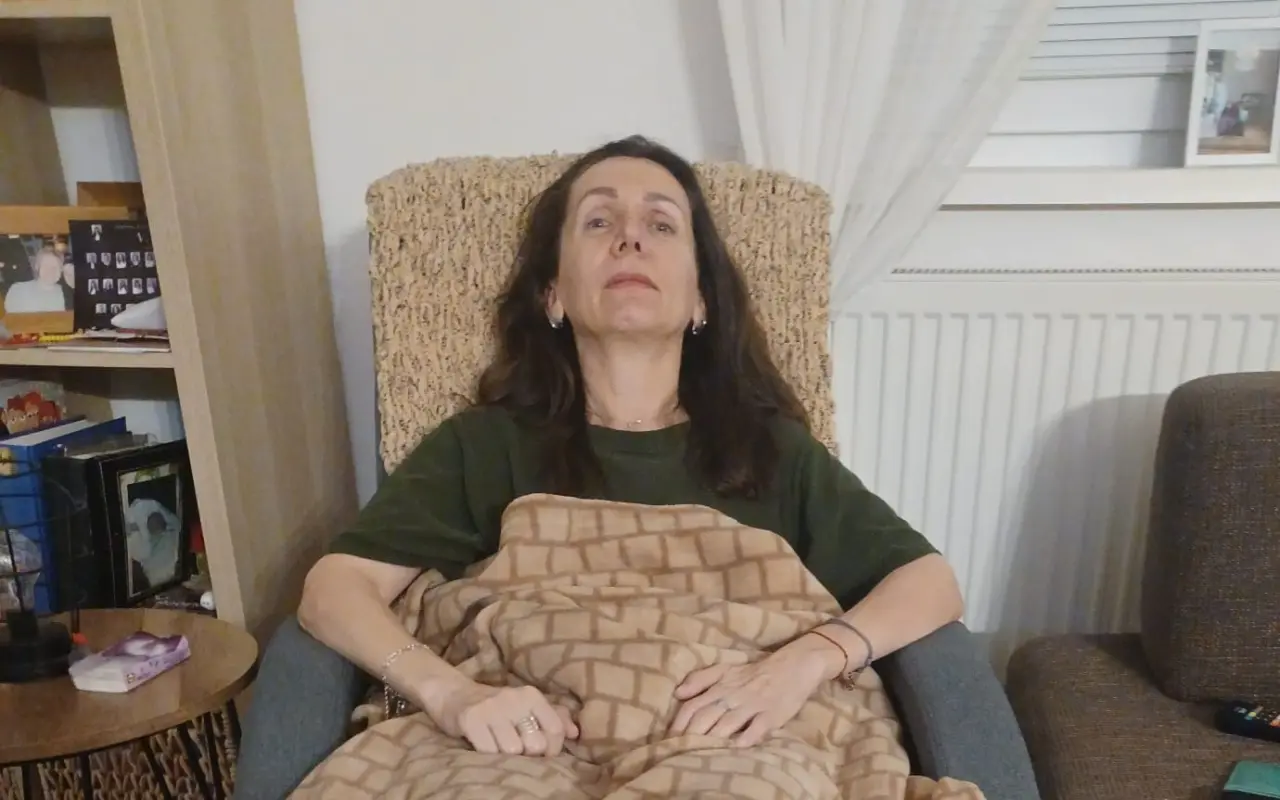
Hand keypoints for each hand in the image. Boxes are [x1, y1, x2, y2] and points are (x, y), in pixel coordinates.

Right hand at [421, 679, 578, 755]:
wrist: (453, 694)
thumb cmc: (496, 705)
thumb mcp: (525, 705)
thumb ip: (553, 716)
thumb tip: (575, 733)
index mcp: (531, 695)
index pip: (555, 729)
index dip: (552, 748)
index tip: (541, 754)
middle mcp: (514, 699)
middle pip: (535, 743)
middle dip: (528, 755)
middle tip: (518, 752)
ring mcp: (491, 708)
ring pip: (512, 750)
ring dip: (507, 757)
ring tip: (500, 749)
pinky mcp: (471, 719)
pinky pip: (488, 751)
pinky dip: (489, 756)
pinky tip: (485, 748)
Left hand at [669, 634, 843, 747]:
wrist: (792, 666)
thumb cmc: (754, 672)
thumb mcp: (725, 669)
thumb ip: (700, 679)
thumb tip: (678, 693)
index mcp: (720, 686)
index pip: (693, 706)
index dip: (679, 723)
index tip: (668, 740)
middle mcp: (732, 696)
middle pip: (706, 717)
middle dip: (690, 735)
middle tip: (678, 751)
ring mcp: (752, 705)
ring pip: (727, 724)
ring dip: (713, 739)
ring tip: (700, 754)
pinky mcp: (771, 715)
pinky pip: (756, 728)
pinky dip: (745, 738)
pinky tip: (735, 747)